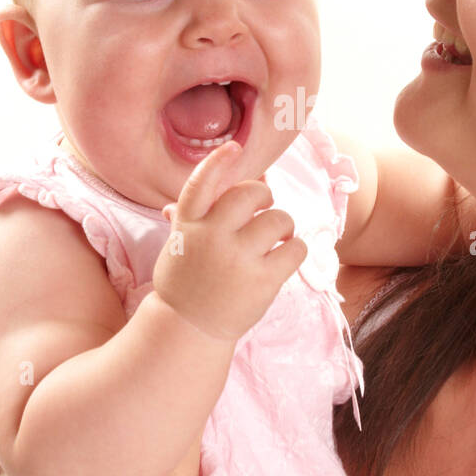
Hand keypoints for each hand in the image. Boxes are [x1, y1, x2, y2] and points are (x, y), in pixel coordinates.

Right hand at [152, 141, 307, 341]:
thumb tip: (188, 196)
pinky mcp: (262, 281)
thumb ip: (190, 218)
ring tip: (276, 241)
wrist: (188, 328)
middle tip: (265, 212)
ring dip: (284, 227)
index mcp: (188, 225)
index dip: (218, 161)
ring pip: (279, 220)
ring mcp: (237, 259)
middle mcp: (211, 237)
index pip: (201, 183)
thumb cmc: (186, 281)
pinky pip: (295, 248)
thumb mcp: (179, 246)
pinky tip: (285, 257)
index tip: (235, 147)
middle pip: (251, 194)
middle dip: (265, 198)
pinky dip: (296, 249)